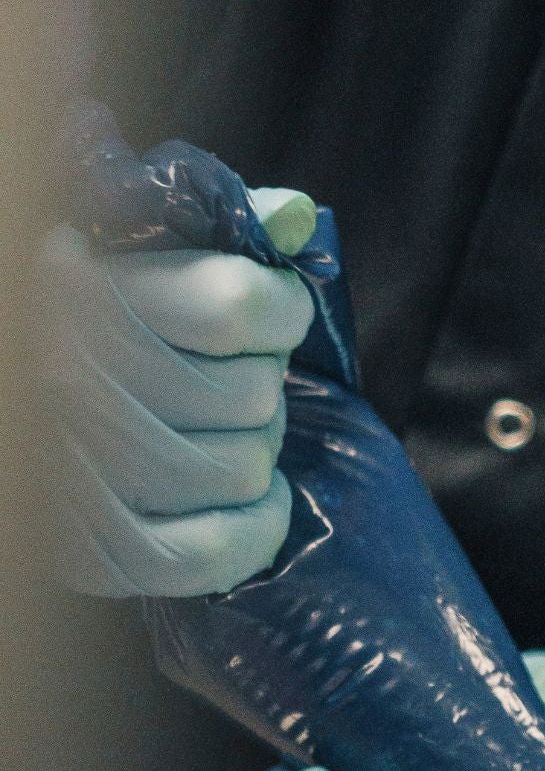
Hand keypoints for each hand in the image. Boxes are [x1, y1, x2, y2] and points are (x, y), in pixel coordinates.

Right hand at [40, 185, 317, 596]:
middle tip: (228, 383)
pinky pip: (211, 553)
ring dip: (257, 451)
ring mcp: (75, 468)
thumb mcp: (137, 249)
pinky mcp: (86, 549)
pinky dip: (255, 530)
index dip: (282, 311)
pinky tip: (256, 504)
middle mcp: (70, 378)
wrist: (24, 391)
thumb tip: (292, 218)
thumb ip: (219, 227)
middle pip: (253, 396)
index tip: (267, 312)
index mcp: (83, 291)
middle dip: (262, 388)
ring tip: (226, 434)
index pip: (239, 306)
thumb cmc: (86, 314)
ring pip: (246, 468)